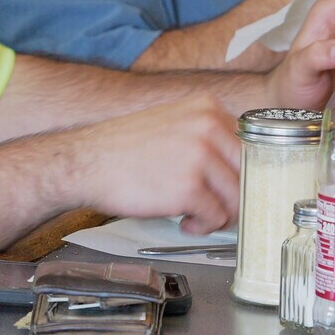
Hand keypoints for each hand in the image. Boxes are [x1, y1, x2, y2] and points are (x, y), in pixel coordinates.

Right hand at [65, 98, 241, 235]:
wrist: (86, 161)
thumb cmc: (125, 148)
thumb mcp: (173, 123)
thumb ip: (207, 137)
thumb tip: (238, 166)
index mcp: (208, 108)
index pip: (249, 146)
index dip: (243, 173)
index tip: (235, 188)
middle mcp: (208, 127)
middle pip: (248, 172)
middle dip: (236, 197)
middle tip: (220, 208)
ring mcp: (200, 156)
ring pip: (235, 198)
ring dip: (218, 214)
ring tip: (196, 215)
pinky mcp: (189, 187)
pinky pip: (215, 216)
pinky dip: (203, 226)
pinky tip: (184, 221)